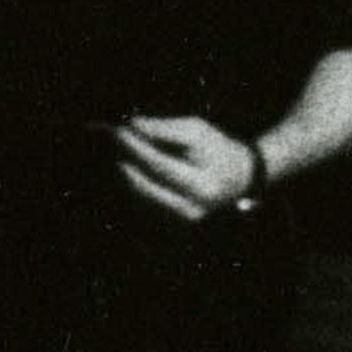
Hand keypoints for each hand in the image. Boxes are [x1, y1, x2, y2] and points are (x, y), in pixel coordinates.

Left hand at [113, 113, 261, 223]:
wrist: (239, 179)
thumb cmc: (217, 149)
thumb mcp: (197, 132)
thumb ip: (165, 129)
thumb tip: (133, 125)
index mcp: (203, 186)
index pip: (160, 166)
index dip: (137, 148)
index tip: (119, 131)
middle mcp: (191, 210)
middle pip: (145, 187)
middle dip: (126, 162)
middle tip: (112, 141)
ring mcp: (181, 222)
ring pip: (141, 198)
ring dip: (128, 174)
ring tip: (120, 151)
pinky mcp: (174, 226)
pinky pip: (145, 205)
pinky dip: (136, 185)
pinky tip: (130, 167)